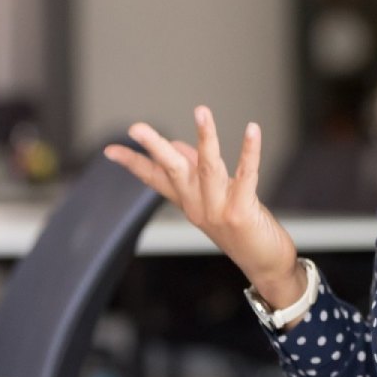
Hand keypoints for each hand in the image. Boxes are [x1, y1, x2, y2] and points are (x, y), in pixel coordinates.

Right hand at [103, 108, 304, 308]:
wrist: (266, 266)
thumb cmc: (244, 229)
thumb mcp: (215, 198)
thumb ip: (198, 173)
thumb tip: (180, 146)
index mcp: (189, 203)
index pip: (155, 180)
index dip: (133, 164)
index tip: (110, 149)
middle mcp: (198, 206)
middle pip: (172, 171)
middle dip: (155, 147)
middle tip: (135, 128)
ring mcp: (218, 210)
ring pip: (207, 167)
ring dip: (205, 137)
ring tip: (201, 110)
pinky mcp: (240, 212)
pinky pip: (246, 175)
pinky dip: (249, 151)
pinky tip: (252, 130)